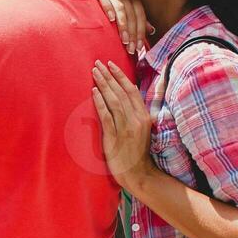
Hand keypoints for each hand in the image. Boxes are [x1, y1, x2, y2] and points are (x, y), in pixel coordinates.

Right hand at [87, 0, 148, 55]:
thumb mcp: (121, 6)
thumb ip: (135, 17)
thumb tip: (151, 30)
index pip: (140, 14)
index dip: (141, 31)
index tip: (139, 47)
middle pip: (132, 13)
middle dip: (133, 32)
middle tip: (131, 48)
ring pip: (121, 7)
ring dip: (123, 24)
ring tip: (124, 40)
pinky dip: (108, 7)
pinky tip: (111, 19)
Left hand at [91, 59, 157, 190]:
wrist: (138, 174)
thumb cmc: (137, 153)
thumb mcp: (142, 130)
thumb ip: (135, 115)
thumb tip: (124, 99)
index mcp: (144, 116)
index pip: (131, 90)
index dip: (120, 76)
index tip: (111, 65)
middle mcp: (137, 119)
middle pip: (121, 91)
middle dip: (109, 75)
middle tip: (98, 63)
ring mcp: (126, 127)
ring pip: (114, 100)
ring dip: (103, 84)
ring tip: (94, 72)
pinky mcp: (115, 136)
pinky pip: (106, 115)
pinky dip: (99, 101)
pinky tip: (93, 91)